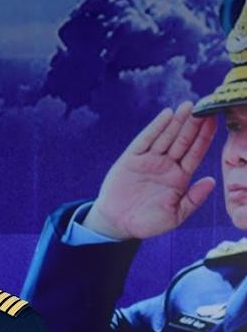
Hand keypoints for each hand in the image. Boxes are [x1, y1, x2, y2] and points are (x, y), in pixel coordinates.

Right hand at [84, 101, 217, 239]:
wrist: (116, 225)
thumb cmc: (147, 223)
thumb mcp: (174, 216)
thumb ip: (193, 199)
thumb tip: (211, 181)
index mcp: (179, 178)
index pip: (195, 153)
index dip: (204, 137)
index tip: (214, 121)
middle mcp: (166, 166)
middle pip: (182, 140)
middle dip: (192, 124)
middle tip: (202, 107)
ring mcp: (149, 161)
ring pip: (166, 137)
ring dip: (177, 121)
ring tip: (188, 106)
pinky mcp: (131, 159)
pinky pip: (144, 140)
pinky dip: (155, 127)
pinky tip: (166, 115)